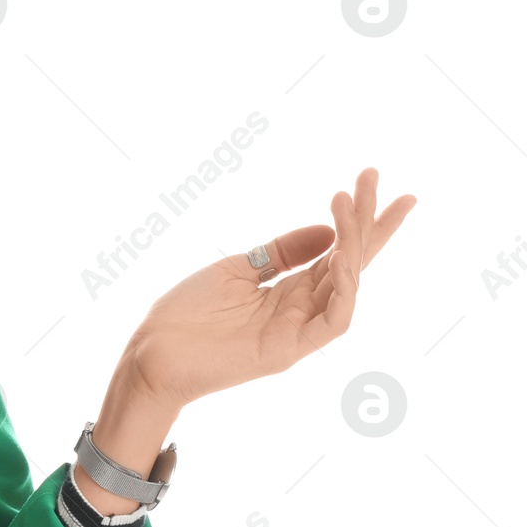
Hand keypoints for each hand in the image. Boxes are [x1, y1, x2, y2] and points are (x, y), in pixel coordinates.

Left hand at [123, 168, 416, 408]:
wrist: (152, 351)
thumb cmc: (188, 312)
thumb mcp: (236, 269)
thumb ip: (280, 253)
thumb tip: (328, 230)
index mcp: (290, 289)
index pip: (337, 249)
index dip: (358, 217)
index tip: (371, 176)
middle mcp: (302, 308)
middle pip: (351, 262)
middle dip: (369, 220)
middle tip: (374, 175)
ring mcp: (298, 330)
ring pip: (347, 286)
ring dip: (354, 243)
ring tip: (347, 205)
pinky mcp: (289, 350)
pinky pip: (333, 321)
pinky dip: (343, 291)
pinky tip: (339, 257)